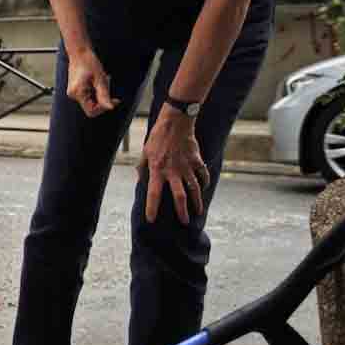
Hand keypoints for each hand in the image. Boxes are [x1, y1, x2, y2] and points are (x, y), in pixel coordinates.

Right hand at [66, 49, 117, 117]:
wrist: (79, 51)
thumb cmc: (89, 62)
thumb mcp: (100, 79)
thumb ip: (104, 95)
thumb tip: (110, 108)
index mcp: (78, 93)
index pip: (91, 111)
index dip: (103, 108)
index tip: (114, 100)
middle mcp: (73, 95)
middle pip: (91, 106)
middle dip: (102, 98)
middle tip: (108, 84)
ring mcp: (73, 92)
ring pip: (90, 101)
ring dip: (99, 93)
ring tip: (102, 79)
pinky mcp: (75, 90)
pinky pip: (88, 96)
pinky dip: (95, 90)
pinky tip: (96, 80)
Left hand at [140, 109, 210, 223]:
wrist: (175, 122)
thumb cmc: (157, 137)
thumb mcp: (145, 152)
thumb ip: (142, 167)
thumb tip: (140, 180)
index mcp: (157, 170)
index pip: (153, 193)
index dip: (152, 208)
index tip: (151, 220)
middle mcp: (172, 171)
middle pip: (179, 197)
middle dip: (182, 211)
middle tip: (184, 222)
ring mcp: (186, 166)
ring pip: (194, 189)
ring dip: (197, 202)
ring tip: (198, 212)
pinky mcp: (197, 160)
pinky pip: (203, 175)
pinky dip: (204, 183)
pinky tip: (203, 189)